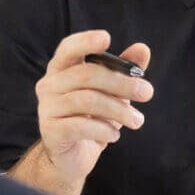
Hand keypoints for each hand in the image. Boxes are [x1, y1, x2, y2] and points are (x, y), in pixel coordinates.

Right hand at [35, 30, 152, 186]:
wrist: (73, 156)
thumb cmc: (93, 117)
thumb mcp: (113, 92)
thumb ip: (125, 69)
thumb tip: (143, 48)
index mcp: (62, 69)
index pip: (68, 49)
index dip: (85, 41)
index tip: (107, 38)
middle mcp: (49, 84)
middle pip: (86, 75)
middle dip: (121, 83)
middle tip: (147, 93)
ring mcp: (47, 108)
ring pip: (86, 100)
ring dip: (119, 110)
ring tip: (137, 120)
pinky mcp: (50, 131)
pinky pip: (80, 126)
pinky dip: (104, 129)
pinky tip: (115, 135)